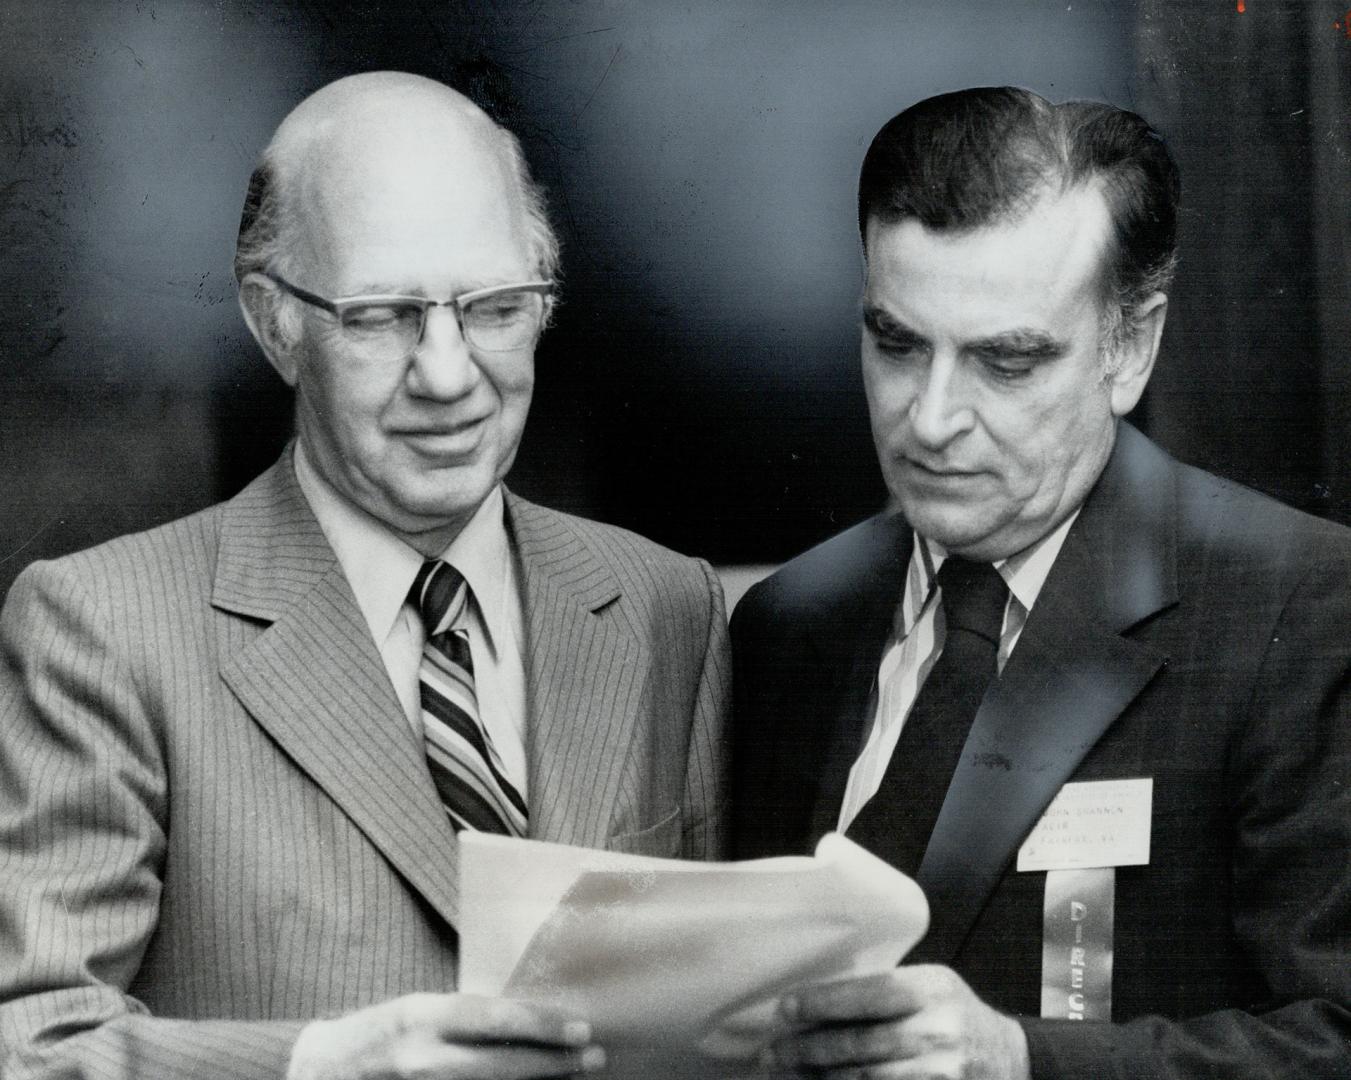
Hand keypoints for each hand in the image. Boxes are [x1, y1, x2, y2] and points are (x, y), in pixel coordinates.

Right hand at [285, 992, 604, 1079]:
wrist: (311, 1073)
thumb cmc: (373, 1036)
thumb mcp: (417, 1013)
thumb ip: (464, 1019)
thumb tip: (526, 1022)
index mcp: (423, 1018)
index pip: (498, 1019)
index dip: (544, 1025)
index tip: (582, 1028)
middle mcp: (422, 1057)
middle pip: (504, 1064)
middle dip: (555, 1063)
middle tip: (594, 1057)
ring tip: (571, 1078)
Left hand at [763, 966, 1028, 1079]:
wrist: (1007, 1060)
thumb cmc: (953, 1014)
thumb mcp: (930, 986)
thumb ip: (885, 990)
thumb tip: (814, 1000)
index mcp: (932, 989)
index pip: (868, 994)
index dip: (822, 1003)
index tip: (785, 1009)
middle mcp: (938, 1031)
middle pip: (859, 1044)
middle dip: (807, 1049)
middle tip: (772, 1052)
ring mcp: (940, 1072)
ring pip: (863, 1079)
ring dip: (817, 1078)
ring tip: (786, 1073)